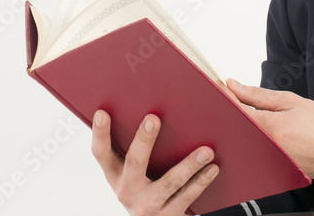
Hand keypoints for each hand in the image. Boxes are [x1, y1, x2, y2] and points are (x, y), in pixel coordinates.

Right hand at [91, 110, 219, 215]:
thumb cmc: (144, 187)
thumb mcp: (130, 173)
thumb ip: (133, 147)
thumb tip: (150, 107)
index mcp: (115, 174)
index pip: (101, 153)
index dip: (100, 134)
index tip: (102, 112)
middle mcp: (127, 191)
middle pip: (134, 163)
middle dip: (143, 140)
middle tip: (153, 118)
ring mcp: (147, 205)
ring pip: (169, 182)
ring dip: (189, 165)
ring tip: (206, 150)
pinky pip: (187, 196)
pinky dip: (201, 181)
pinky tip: (212, 168)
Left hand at [226, 79, 313, 192]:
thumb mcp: (291, 101)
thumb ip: (258, 94)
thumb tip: (233, 85)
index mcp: (270, 127)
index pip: (233, 110)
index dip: (222, 97)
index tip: (215, 88)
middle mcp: (264, 147)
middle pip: (232, 128)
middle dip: (226, 112)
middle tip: (225, 99)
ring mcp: (266, 161)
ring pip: (239, 141)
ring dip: (235, 127)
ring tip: (239, 114)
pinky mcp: (269, 169)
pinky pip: (250, 152)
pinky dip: (246, 140)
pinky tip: (250, 131)